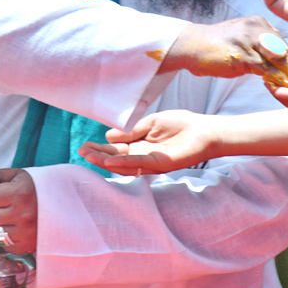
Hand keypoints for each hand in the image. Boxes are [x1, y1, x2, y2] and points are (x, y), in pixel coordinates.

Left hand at [0, 168, 36, 253]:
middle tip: (8, 206)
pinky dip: (8, 239)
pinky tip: (17, 229)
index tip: (3, 194)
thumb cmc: (39, 188)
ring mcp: (25, 232)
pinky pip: (5, 246)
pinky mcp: (28, 245)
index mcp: (20, 193)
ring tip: (12, 218)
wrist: (65, 203)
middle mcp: (22, 214)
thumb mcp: (19, 174)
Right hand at [79, 110, 217, 174]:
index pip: (116, 149)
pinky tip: (111, 161)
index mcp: (140, 145)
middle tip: (82, 152)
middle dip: (98, 156)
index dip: (100, 148)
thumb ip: (132, 130)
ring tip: (91, 157)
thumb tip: (109, 136)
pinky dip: (125, 163)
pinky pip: (139, 164)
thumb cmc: (181, 124)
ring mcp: (151, 162)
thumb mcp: (152, 122)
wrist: (205, 130)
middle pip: (116, 158)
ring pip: (125, 164)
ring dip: (107, 161)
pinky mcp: (161, 164)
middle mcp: (143, 156)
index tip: (84, 146)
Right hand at [162, 17, 287, 78]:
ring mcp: (250, 41)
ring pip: (277, 60)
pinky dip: (272, 79)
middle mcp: (257, 28)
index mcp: (258, 22)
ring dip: (283, 75)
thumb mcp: (242, 39)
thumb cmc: (217, 45)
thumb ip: (260, 46)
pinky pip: (266, 69)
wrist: (192, 45)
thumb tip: (280, 60)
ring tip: (285, 86)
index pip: (283, 42)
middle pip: (284, 51)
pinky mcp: (243, 57)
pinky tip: (271, 85)